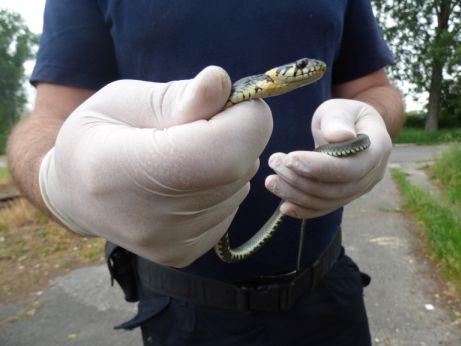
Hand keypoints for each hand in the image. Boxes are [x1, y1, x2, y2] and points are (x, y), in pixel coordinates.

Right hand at [39, 67, 272, 266]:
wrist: (75, 193)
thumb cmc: (100, 135)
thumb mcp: (126, 99)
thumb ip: (178, 94)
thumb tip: (222, 82)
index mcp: (126, 171)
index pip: (223, 153)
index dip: (246, 120)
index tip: (236, 101)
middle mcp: (152, 222)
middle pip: (238, 167)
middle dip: (234, 135)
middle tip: (196, 126)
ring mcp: (171, 244)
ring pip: (240, 186)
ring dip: (226, 161)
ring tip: (182, 156)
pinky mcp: (185, 254)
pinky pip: (231, 206)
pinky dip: (220, 186)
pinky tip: (184, 182)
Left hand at [265, 98, 391, 218]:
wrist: (348, 128)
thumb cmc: (342, 115)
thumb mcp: (339, 109)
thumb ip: (338, 120)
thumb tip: (342, 136)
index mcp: (377, 148)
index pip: (351, 167)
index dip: (321, 167)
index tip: (291, 158)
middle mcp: (373, 173)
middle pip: (338, 188)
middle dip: (302, 179)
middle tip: (274, 162)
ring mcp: (360, 188)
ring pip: (329, 201)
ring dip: (297, 194)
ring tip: (271, 181)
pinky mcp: (345, 196)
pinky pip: (325, 208)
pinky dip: (304, 210)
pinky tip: (284, 207)